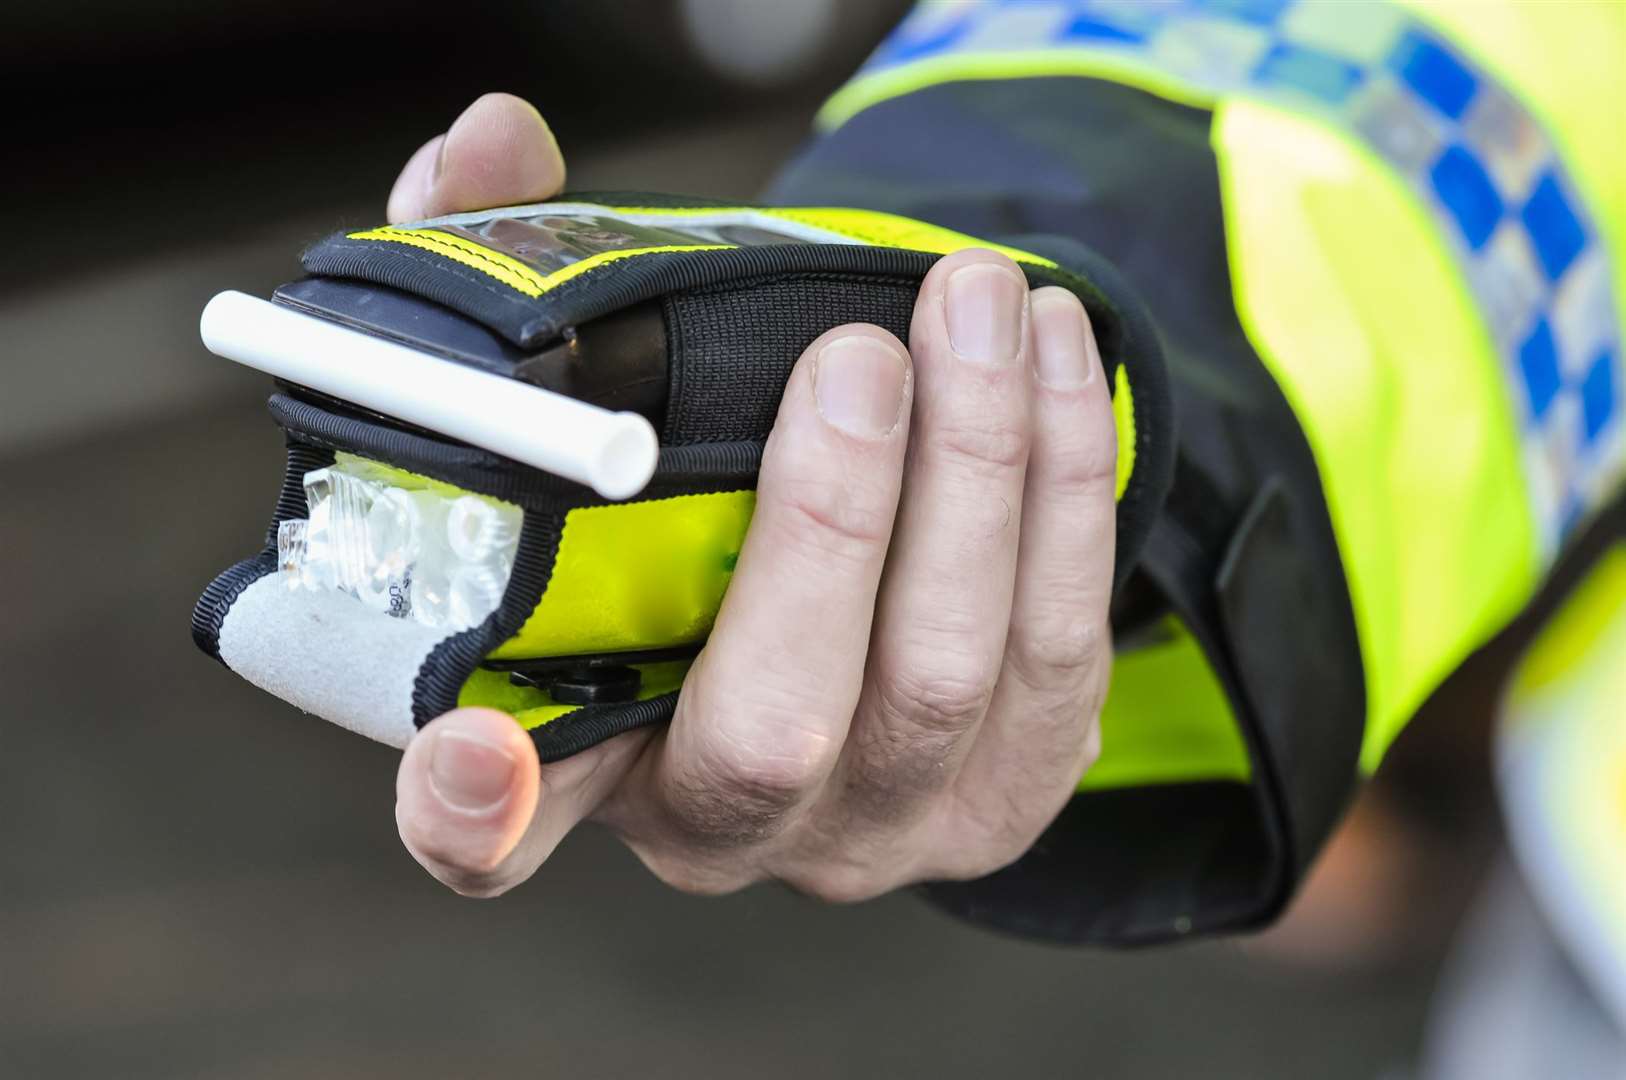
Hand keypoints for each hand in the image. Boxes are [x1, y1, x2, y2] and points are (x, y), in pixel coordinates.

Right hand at [390, 94, 1115, 900]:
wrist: (845, 577)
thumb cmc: (688, 493)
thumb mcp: (587, 399)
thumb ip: (513, 277)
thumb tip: (491, 142)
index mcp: (580, 755)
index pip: (488, 834)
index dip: (469, 809)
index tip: (477, 747)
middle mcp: (726, 823)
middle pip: (777, 727)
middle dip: (831, 524)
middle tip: (857, 354)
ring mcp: (878, 824)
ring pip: (948, 674)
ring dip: (980, 468)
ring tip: (978, 301)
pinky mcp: (1009, 790)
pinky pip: (1061, 647)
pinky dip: (1065, 488)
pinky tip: (1053, 360)